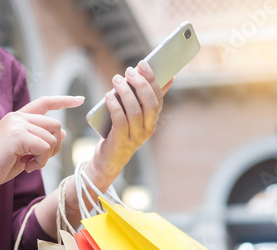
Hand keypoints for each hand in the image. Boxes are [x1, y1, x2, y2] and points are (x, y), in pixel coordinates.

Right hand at [0, 95, 83, 191]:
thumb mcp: (25, 152)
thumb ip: (41, 140)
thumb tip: (62, 132)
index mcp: (18, 118)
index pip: (45, 102)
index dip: (63, 101)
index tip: (80, 100)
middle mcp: (17, 116)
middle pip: (55, 124)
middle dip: (54, 147)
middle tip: (39, 160)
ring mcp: (17, 124)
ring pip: (52, 137)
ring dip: (46, 157)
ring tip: (29, 164)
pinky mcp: (17, 135)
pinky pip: (45, 147)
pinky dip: (41, 161)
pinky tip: (27, 167)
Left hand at [89, 60, 173, 179]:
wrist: (109, 159)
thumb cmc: (121, 132)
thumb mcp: (135, 114)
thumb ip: (146, 97)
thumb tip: (168, 78)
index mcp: (153, 120)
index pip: (158, 97)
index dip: (152, 80)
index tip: (143, 64)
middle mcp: (147, 129)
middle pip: (150, 104)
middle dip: (140, 84)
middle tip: (129, 71)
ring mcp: (135, 137)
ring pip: (135, 111)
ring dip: (125, 93)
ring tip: (116, 80)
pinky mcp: (121, 141)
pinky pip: (120, 121)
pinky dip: (114, 107)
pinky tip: (108, 96)